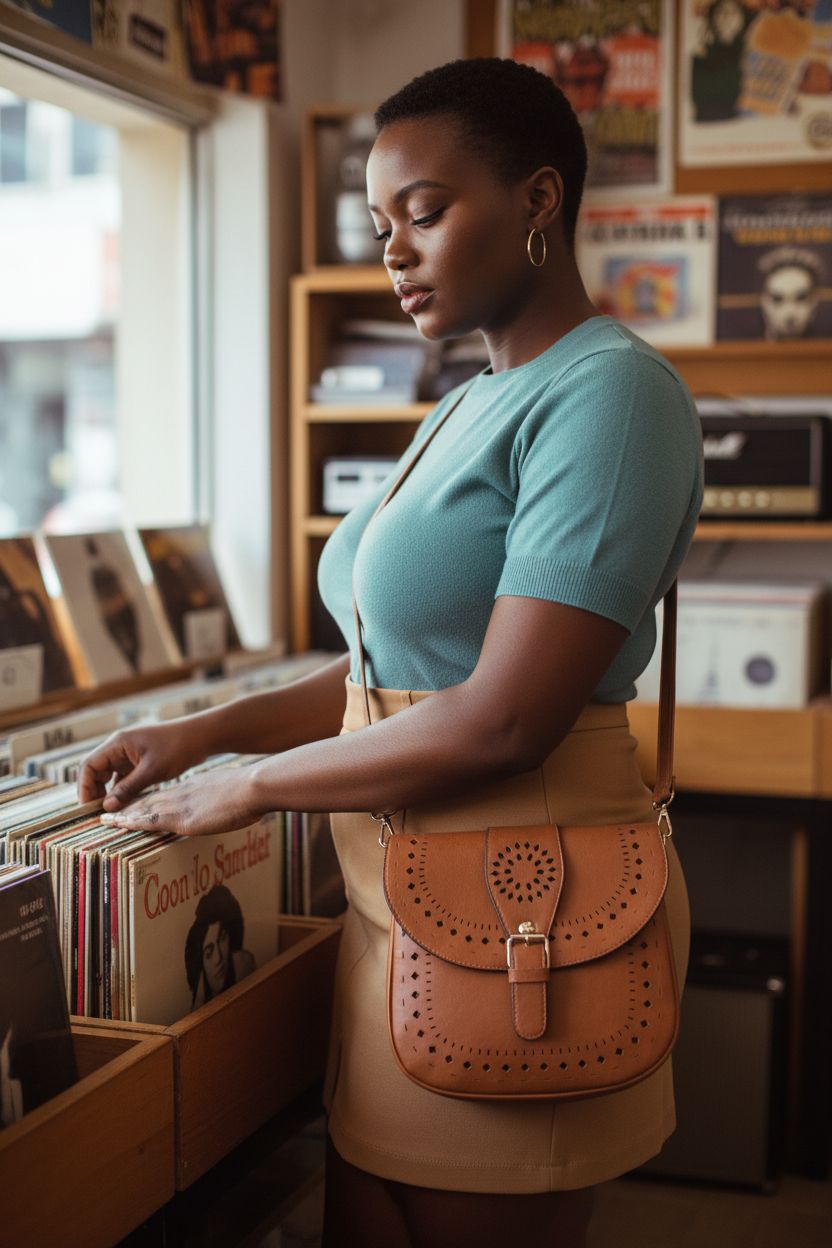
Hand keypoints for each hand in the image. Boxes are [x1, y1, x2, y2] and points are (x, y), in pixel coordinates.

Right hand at [77, 721, 208, 810]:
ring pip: (110, 776)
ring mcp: (129, 755)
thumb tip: (107, 807)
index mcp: (117, 744)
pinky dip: (122, 791)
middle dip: (94, 792)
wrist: (201, 736)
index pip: (89, 766)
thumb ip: (128, 789)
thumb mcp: (152, 771)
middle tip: (98, 814)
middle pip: (96, 771)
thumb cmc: (177, 748)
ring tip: (110, 813)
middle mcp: (119, 748)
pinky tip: (125, 805)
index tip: (87, 808)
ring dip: (108, 793)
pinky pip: (124, 778)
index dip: (84, 787)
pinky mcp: (139, 762)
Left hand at [100, 766, 265, 837]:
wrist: (254, 786)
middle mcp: (182, 794)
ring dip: (122, 815)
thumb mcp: (234, 792)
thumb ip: (225, 799)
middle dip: (128, 806)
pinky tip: (116, 825)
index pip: (165, 795)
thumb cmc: (253, 790)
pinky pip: (149, 820)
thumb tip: (229, 805)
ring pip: (143, 808)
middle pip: (148, 799)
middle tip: (108, 812)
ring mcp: (180, 804)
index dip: (148, 800)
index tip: (134, 805)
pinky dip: (131, 822)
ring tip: (103, 819)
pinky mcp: (181, 818)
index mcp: (195, 787)